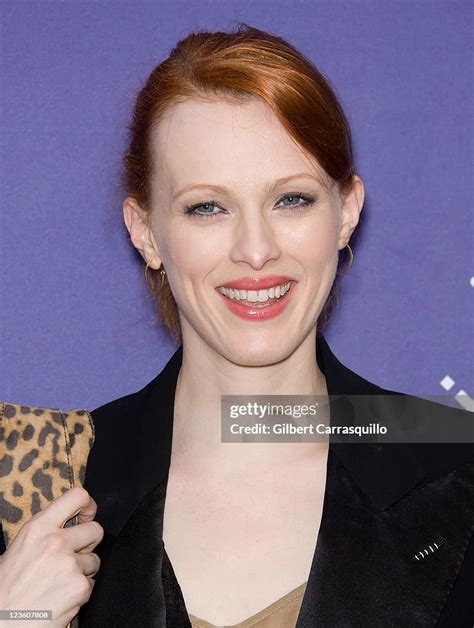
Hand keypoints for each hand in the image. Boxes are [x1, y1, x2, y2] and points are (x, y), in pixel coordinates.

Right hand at [0, 486, 103, 627]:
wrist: (0, 625)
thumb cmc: (4, 590)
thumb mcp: (19, 550)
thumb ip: (44, 534)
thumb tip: (68, 526)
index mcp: (38, 528)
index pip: (77, 497)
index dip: (88, 505)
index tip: (86, 515)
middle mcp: (55, 542)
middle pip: (95, 530)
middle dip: (88, 544)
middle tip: (73, 556)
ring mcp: (70, 565)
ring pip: (94, 560)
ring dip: (83, 571)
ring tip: (59, 583)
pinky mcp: (80, 587)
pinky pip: (91, 584)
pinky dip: (80, 593)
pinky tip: (60, 598)